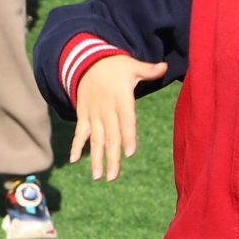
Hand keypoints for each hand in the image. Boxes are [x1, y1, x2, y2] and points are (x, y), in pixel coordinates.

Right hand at [67, 52, 169, 179]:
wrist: (87, 61)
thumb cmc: (115, 66)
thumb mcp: (132, 66)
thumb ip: (148, 70)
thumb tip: (165, 66)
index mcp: (121, 99)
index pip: (126, 121)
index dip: (128, 136)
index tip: (129, 153)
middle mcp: (106, 110)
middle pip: (110, 137)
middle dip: (112, 158)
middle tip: (113, 177)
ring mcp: (93, 114)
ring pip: (95, 139)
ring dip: (96, 158)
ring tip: (98, 176)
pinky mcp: (83, 115)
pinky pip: (79, 133)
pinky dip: (76, 145)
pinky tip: (73, 160)